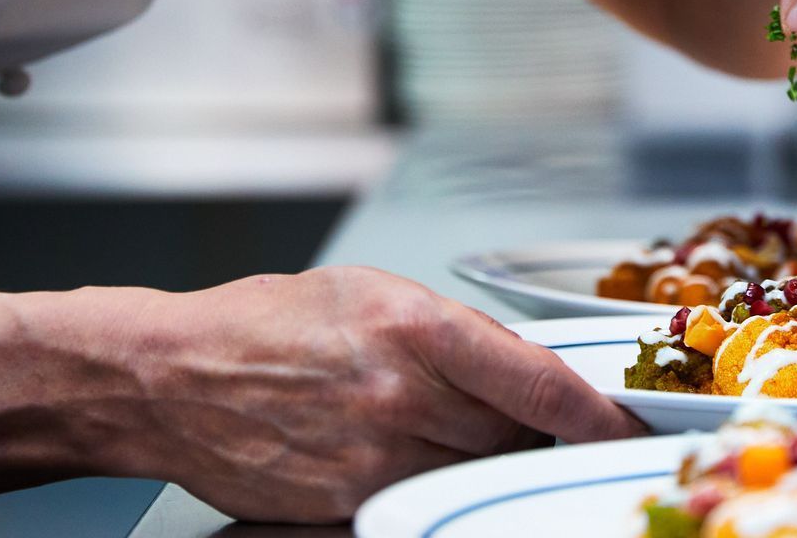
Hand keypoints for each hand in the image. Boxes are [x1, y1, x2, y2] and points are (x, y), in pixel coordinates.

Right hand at [111, 267, 643, 521]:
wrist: (173, 377)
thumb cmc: (270, 324)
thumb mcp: (373, 294)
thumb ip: (457, 334)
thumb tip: (528, 367)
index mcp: (415, 327)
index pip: (536, 381)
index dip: (594, 413)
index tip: (623, 425)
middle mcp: (400, 395)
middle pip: (512, 432)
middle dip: (528, 427)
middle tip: (517, 413)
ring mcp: (372, 457)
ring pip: (469, 470)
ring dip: (478, 453)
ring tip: (436, 421)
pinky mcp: (345, 502)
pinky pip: (418, 498)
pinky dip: (426, 479)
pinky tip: (400, 450)